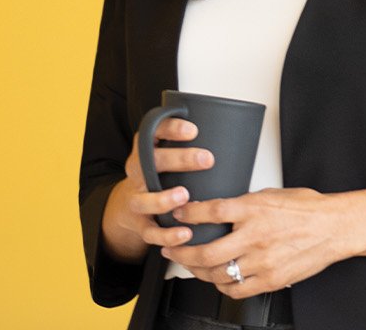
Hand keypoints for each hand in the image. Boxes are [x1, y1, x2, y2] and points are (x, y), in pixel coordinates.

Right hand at [98, 114, 209, 260]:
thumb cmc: (163, 178)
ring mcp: (137, 200)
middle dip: (178, 159)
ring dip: (162, 199)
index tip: (193, 130)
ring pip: (142, 200)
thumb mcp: (172, 159)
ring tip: (184, 195)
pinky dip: (167, 235)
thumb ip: (194, 149)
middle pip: (150, 163)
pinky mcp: (141, 225)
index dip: (170, 129)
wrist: (128, 208)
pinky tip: (186, 233)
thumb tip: (238, 136)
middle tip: (206, 159)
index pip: (152, 133)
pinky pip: (150, 232)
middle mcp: (139, 175)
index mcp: (147, 154)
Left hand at [161, 185, 365, 299]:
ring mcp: (262, 261)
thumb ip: (243, 204)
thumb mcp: (272, 195)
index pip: (208, 212)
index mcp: (254, 209)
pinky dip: (221, 285)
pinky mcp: (270, 279)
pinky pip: (235, 289)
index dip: (186, 215)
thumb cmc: (309, 210)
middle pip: (204, 251)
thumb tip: (215, 210)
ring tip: (192, 265)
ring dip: (198, 270)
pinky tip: (219, 278)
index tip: (177, 215)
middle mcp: (255, 236)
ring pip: (216, 273)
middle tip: (171, 248)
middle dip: (180, 252)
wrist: (338, 227)